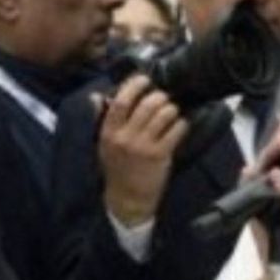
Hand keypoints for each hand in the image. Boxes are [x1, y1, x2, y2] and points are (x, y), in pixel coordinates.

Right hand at [98, 75, 186, 226]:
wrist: (128, 199)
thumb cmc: (117, 170)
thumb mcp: (102, 144)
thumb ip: (100, 119)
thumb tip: (97, 96)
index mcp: (109, 132)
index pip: (121, 101)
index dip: (135, 86)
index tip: (145, 80)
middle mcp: (126, 137)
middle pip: (146, 105)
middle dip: (159, 96)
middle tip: (163, 98)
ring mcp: (144, 146)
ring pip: (163, 115)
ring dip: (172, 109)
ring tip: (173, 111)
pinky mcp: (160, 156)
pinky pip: (176, 131)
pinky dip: (181, 124)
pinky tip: (181, 125)